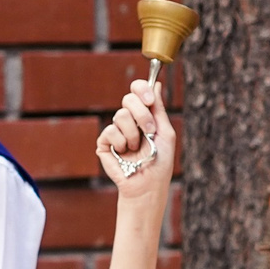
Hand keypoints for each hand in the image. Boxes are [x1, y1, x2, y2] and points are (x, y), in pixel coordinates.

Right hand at [95, 78, 175, 205]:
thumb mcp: (165, 132)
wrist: (148, 185)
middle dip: (141, 114)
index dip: (141, 89)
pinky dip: (122, 143)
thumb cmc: (160, 161)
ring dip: (134, 134)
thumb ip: (159, 108)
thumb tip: (155, 83)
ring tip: (138, 148)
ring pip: (120, 116)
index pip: (137, 91)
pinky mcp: (104, 143)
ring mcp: (116, 131)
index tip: (149, 99)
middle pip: (128, 98)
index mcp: (143, 115)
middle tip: (149, 130)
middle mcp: (129, 120)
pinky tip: (125, 154)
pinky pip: (110, 131)